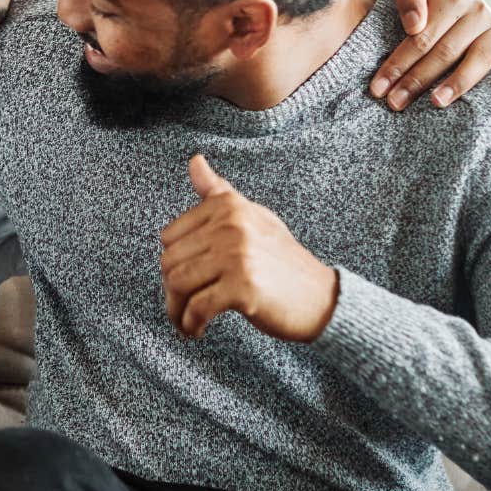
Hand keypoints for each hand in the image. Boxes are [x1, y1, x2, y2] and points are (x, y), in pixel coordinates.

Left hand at [160, 155, 338, 341]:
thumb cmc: (282, 259)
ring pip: (178, 284)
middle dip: (170, 290)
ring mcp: (237, 256)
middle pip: (170, 262)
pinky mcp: (243, 287)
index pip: (170, 236)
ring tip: (185, 320)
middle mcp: (231, 225)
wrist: (321, 298)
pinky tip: (196, 330)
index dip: (172, 262)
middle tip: (182, 305)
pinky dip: (191, 324)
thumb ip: (218, 192)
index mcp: (228, 206)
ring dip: (176, 310)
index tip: (184, 278)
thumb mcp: (252, 217)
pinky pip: (197, 308)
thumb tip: (194, 160)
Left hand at [371, 0, 490, 109]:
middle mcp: (478, 12)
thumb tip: (415, 25)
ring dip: (457, 83)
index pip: (421, 38)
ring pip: (477, 60)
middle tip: (395, 102)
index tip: (378, 88)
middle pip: (444, 53)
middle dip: (417, 80)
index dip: (398, 63)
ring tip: (436, 102)